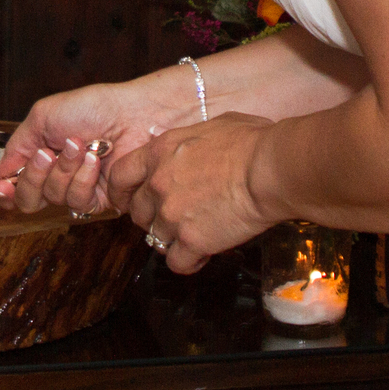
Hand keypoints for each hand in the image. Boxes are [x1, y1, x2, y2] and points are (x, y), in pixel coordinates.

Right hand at [0, 77, 182, 215]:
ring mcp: (78, 188)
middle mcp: (57, 175)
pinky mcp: (100, 200)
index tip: (2, 185)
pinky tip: (95, 160)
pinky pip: (79, 203)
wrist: (132, 114)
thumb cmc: (92, 107)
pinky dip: (83, 180)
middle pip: (28, 200)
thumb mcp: (44, 115)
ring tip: (80, 146)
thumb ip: (18, 145)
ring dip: (64, 170)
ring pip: (53, 199)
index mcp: (41, 155)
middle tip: (47, 154)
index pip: (15, 185)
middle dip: (34, 177)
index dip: (5, 191)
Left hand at [107, 114, 277, 273]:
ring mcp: (172, 215)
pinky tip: (205, 253)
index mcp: (159, 153)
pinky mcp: (192, 241)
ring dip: (174, 239)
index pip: (120, 176)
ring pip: (156, 239)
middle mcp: (158, 184)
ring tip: (197, 234)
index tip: (127, 201)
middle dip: (152, 218)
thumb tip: (182, 142)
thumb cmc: (250, 142)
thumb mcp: (210, 126)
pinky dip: (189, 261)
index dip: (122, 192)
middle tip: (174, 218)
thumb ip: (186, 140)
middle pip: (137, 213)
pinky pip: (177, 262)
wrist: (268, 168)